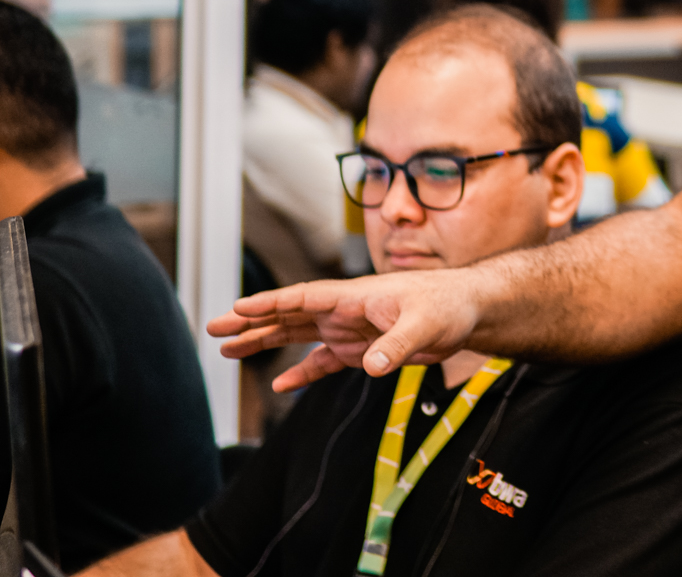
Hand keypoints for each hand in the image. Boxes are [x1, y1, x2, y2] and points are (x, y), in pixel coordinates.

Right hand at [206, 271, 480, 391]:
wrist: (467, 312)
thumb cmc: (447, 306)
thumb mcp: (425, 325)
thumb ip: (396, 345)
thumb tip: (371, 366)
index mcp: (353, 296)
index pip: (302, 298)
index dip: (270, 303)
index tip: (237, 308)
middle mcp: (344, 311)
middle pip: (288, 315)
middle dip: (252, 322)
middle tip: (214, 329)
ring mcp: (349, 330)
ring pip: (297, 336)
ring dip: (265, 343)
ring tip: (228, 351)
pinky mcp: (360, 350)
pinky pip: (322, 362)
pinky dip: (301, 373)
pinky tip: (280, 385)